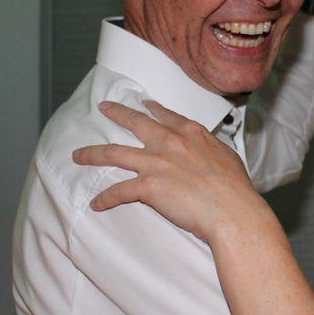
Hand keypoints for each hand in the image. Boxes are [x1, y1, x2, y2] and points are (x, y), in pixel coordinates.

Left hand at [72, 100, 275, 241]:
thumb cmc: (235, 188)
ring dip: (92, 153)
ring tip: (78, 155)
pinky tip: (96, 204)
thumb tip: (208, 149)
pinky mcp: (147, 186)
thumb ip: (210, 148)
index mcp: (191, 133)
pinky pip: (118, 191)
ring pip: (114, 153)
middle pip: (135, 123)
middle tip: (104, 108)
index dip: (152, 109)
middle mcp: (169, 142)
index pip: (166, 115)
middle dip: (116, 113)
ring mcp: (156, 163)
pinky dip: (105, 198)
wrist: (231, 210)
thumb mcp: (226, 156)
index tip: (143, 104)